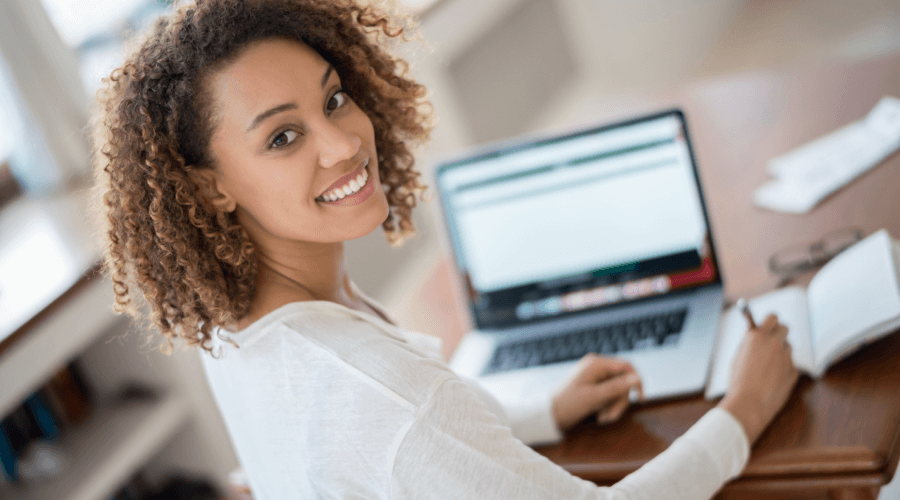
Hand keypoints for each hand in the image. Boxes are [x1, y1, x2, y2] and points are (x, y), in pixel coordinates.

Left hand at [552, 354, 642, 431]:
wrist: (551, 414)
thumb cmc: (569, 404)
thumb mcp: (595, 397)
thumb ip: (617, 387)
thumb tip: (637, 378)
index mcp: (596, 363)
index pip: (626, 366)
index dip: (636, 381)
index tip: (640, 399)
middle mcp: (598, 367)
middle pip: (623, 381)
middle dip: (619, 401)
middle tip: (610, 417)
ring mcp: (596, 377)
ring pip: (618, 390)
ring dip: (614, 407)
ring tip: (602, 419)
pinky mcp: (595, 387)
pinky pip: (610, 395)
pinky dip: (608, 406)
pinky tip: (600, 416)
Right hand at [718, 314, 799, 443]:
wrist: (749, 403)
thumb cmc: (739, 381)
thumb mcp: (738, 356)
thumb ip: (749, 342)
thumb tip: (755, 333)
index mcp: (757, 336)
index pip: (772, 318)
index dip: (770, 322)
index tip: (769, 325)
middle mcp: (774, 343)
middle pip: (785, 328)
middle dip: (779, 333)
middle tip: (772, 341)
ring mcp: (786, 357)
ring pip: (788, 347)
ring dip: (781, 352)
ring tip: (768, 367)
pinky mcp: (794, 370)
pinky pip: (790, 365)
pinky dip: (783, 369)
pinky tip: (772, 380)